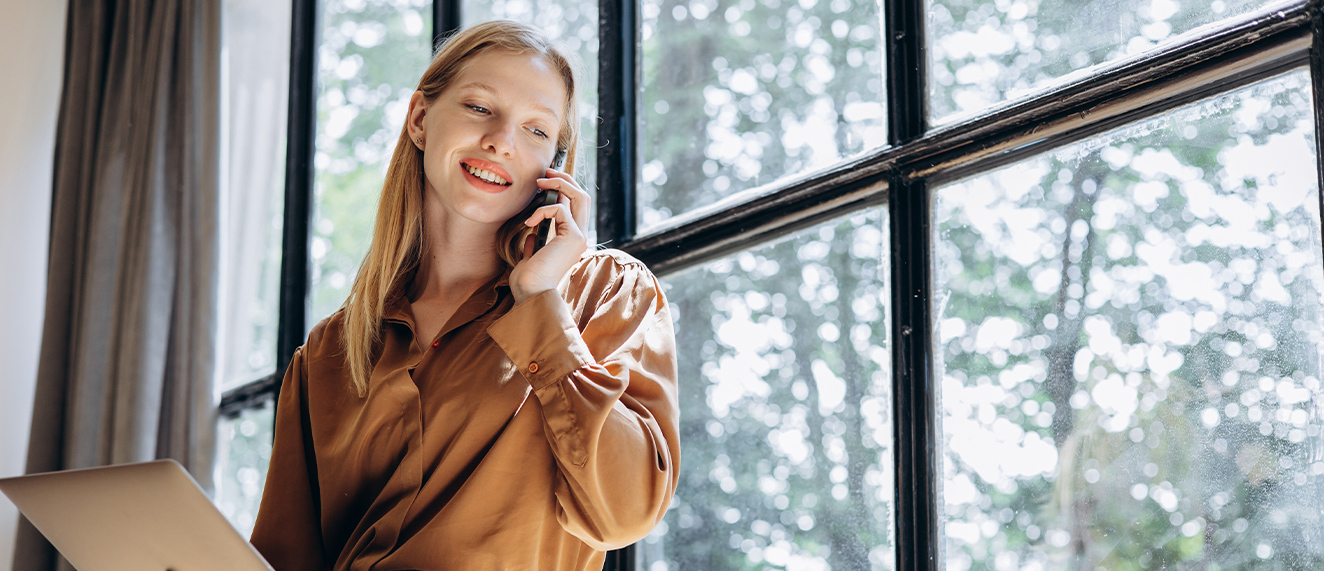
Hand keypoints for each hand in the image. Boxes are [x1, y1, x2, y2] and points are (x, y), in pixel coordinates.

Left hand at [509, 168, 590, 303]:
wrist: (531, 294)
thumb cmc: (528, 280)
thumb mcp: (530, 257)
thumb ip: (535, 244)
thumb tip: (531, 234)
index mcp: (572, 241)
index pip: (576, 206)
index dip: (563, 189)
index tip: (543, 183)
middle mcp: (581, 236)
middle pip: (583, 196)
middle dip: (565, 179)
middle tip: (546, 172)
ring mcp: (579, 236)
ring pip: (580, 196)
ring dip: (559, 183)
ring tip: (539, 182)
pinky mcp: (572, 237)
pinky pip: (560, 209)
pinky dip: (542, 210)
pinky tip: (529, 222)